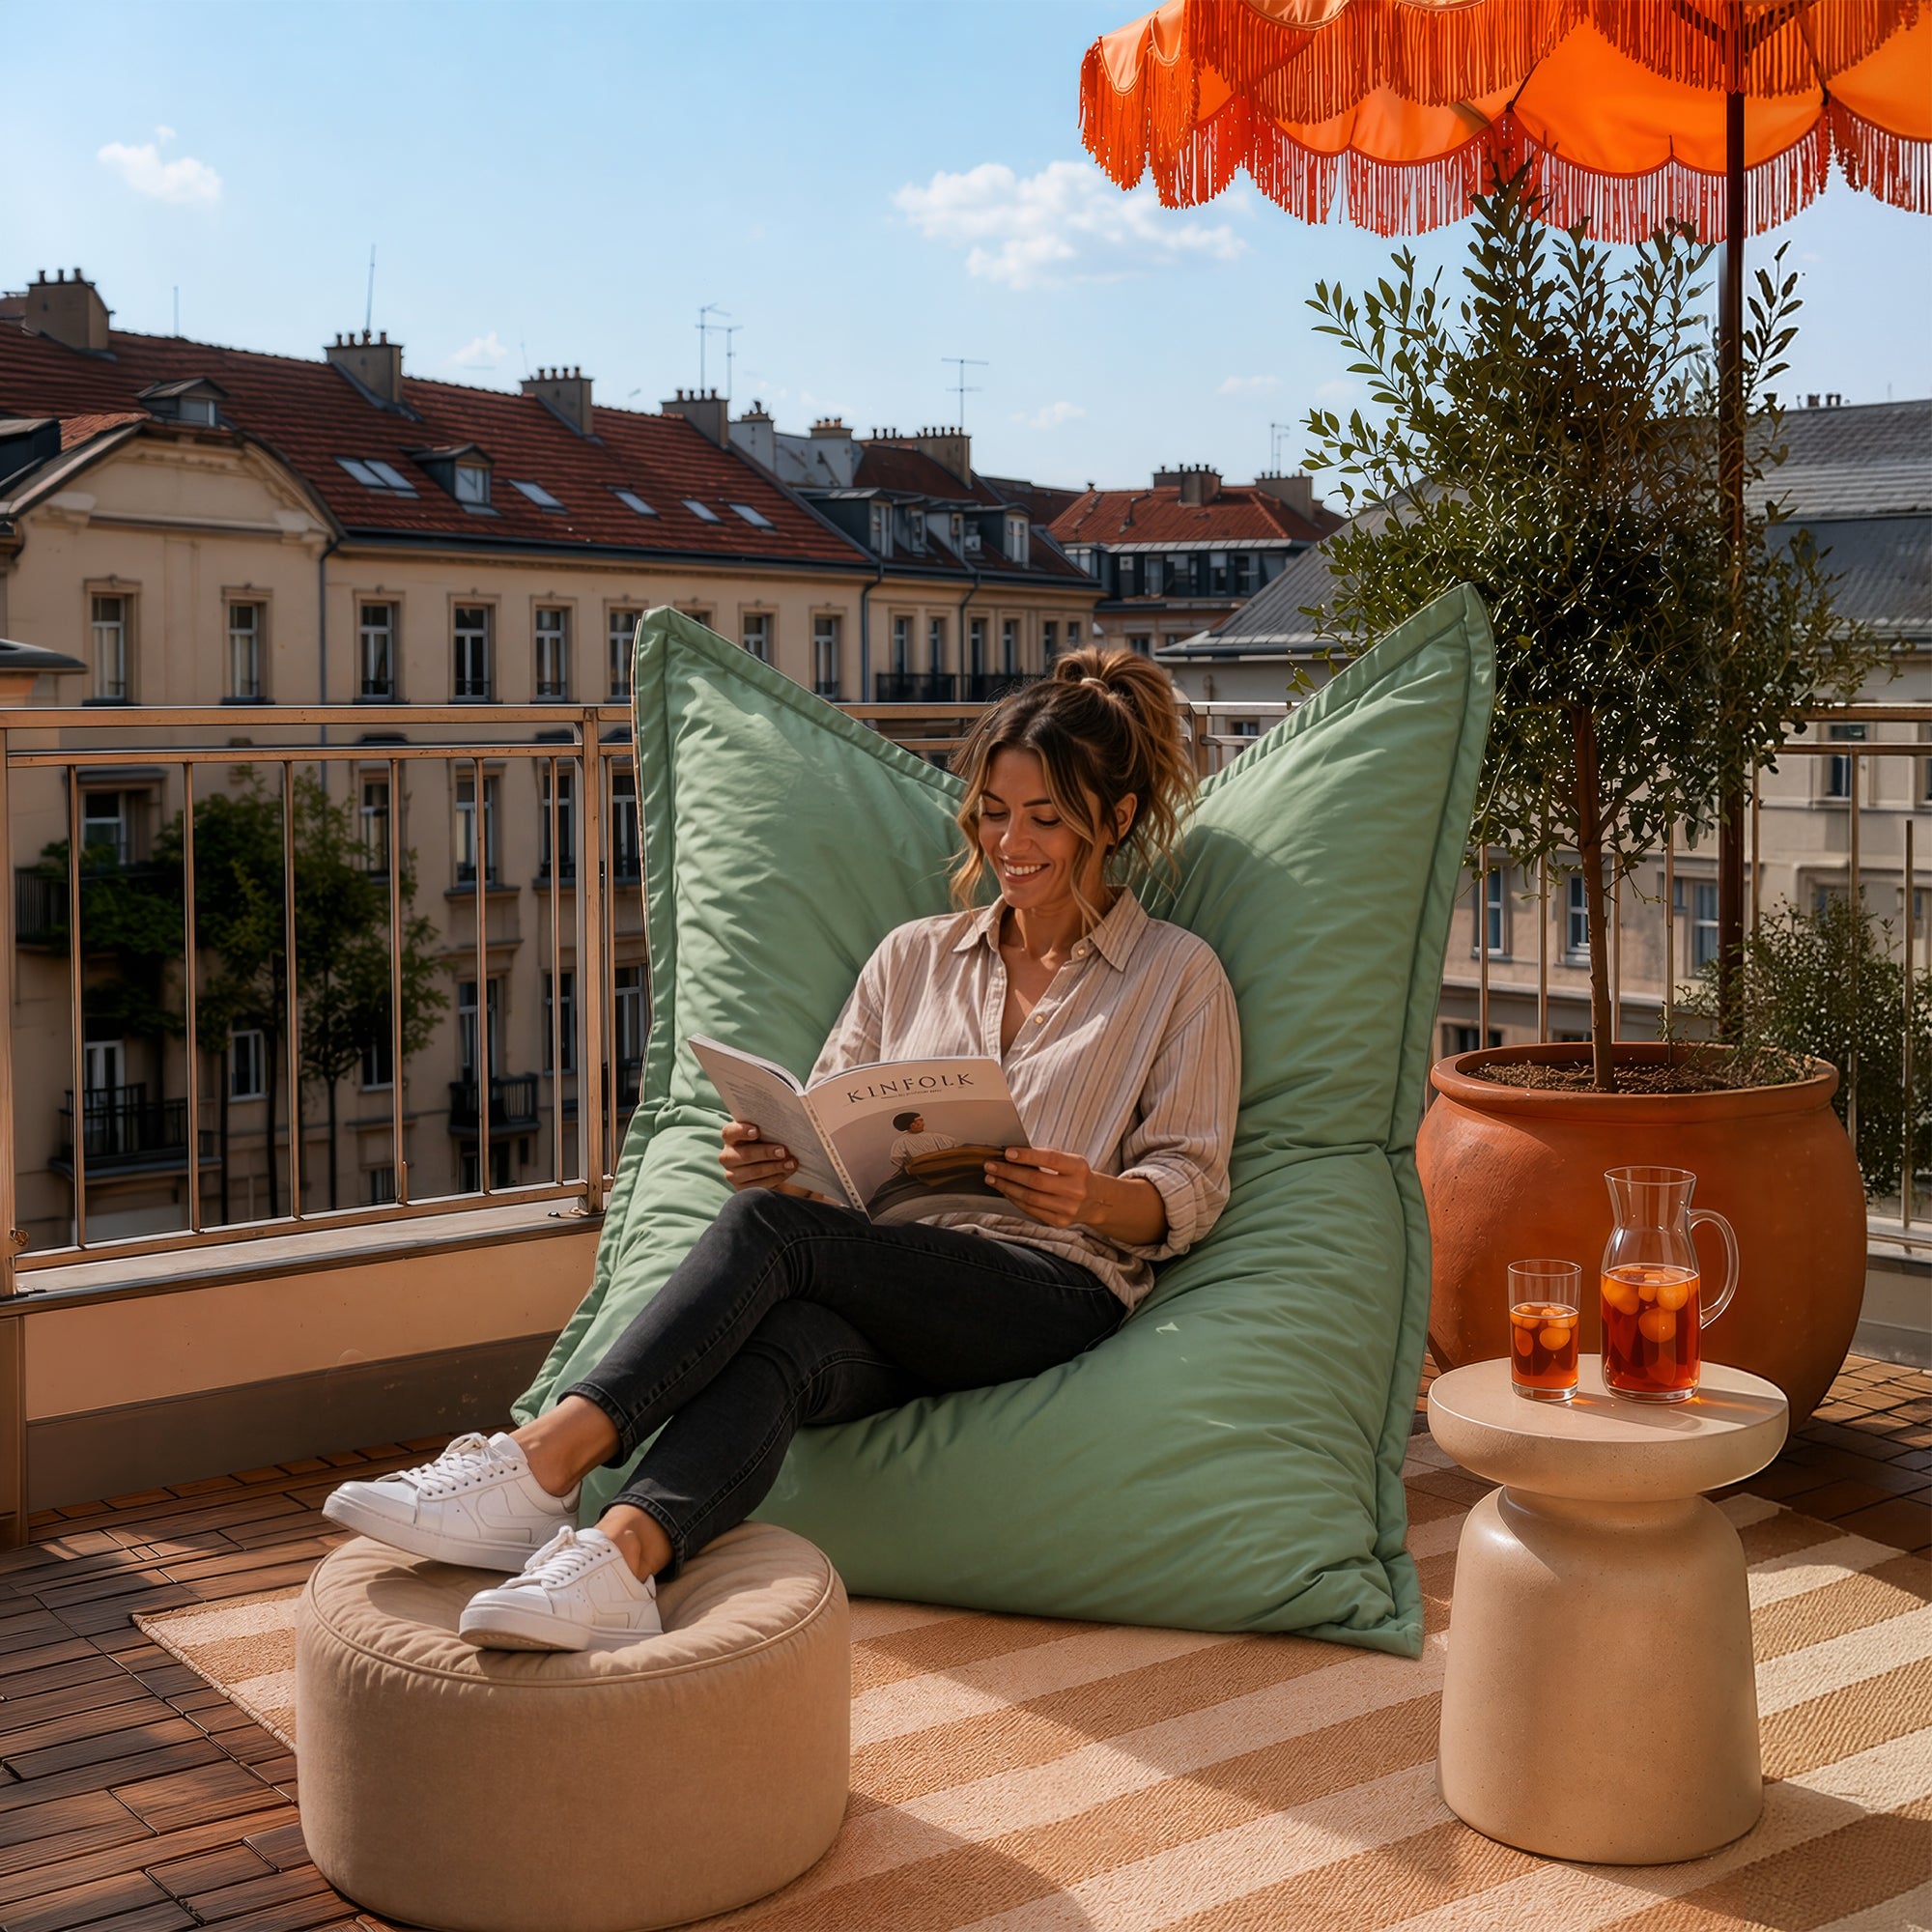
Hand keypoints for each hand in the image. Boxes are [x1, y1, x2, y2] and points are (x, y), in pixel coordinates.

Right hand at [719, 1120, 798, 1192]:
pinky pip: (759, 1186)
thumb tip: (785, 1121)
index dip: (742, 1131)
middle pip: (745, 1154)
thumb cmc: (767, 1141)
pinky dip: (776, 1178)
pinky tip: (787, 1172)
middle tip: (784, 1151)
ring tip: (791, 1163)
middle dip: (766, 1153)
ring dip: (774, 1167)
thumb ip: (768, 1127)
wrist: (769, 1164)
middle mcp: (727, 1156)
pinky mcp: (741, 1189)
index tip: (757, 1131)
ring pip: (753, 1172)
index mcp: (730, 1137)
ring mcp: (732, 1174)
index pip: (730, 1132)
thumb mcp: (765, 1132)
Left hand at [983, 1146, 1100, 1229]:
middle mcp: (1075, 1190)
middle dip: (1009, 1172)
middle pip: (1036, 1181)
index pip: (1050, 1159)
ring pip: (1030, 1197)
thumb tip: (1012, 1155)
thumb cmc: (1076, 1176)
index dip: (1027, 1156)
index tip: (1007, 1152)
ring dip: (1007, 1187)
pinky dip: (1015, 1199)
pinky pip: (1031, 1209)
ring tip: (992, 1178)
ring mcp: (1068, 1208)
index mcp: (1079, 1168)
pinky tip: (1005, 1191)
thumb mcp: (1070, 1162)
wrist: (1096, 1201)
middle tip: (991, 1165)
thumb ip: (1046, 1158)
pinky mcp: (1059, 1222)